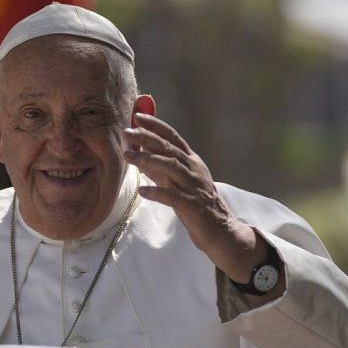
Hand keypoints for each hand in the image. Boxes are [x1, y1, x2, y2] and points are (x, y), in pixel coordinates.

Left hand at [123, 113, 275, 289]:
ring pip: (170, 167)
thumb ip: (160, 169)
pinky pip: (173, 197)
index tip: (137, 116)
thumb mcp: (177, 182)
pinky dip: (157, 192)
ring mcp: (194, 187)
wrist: (221, 230)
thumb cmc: (196, 205)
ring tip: (128, 156)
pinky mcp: (193, 206)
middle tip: (126, 132)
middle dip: (146, 138)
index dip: (155, 125)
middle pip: (168, 148)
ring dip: (147, 159)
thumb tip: (140, 155)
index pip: (172, 137)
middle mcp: (194, 169)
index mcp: (191, 161)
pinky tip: (142, 191)